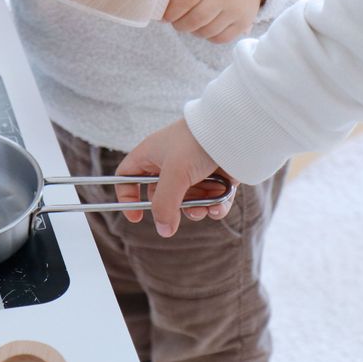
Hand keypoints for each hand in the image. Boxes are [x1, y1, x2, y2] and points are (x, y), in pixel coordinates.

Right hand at [114, 119, 236, 236]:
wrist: (235, 130)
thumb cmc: (197, 143)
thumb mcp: (175, 175)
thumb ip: (164, 205)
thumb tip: (163, 230)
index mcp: (151, 154)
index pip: (127, 176)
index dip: (127, 197)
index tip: (137, 217)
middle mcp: (170, 162)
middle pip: (161, 196)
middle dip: (172, 208)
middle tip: (180, 212)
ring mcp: (194, 169)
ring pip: (188, 201)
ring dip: (196, 209)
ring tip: (205, 208)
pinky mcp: (216, 176)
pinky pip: (211, 200)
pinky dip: (215, 206)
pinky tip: (219, 205)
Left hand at [163, 0, 264, 43]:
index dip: (172, 11)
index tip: (165, 16)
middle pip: (196, 18)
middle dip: (180, 24)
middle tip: (176, 22)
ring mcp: (237, 9)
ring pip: (206, 31)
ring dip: (193, 31)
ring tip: (191, 22)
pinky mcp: (244, 22)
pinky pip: (220, 39)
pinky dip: (208, 36)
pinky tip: (205, 26)